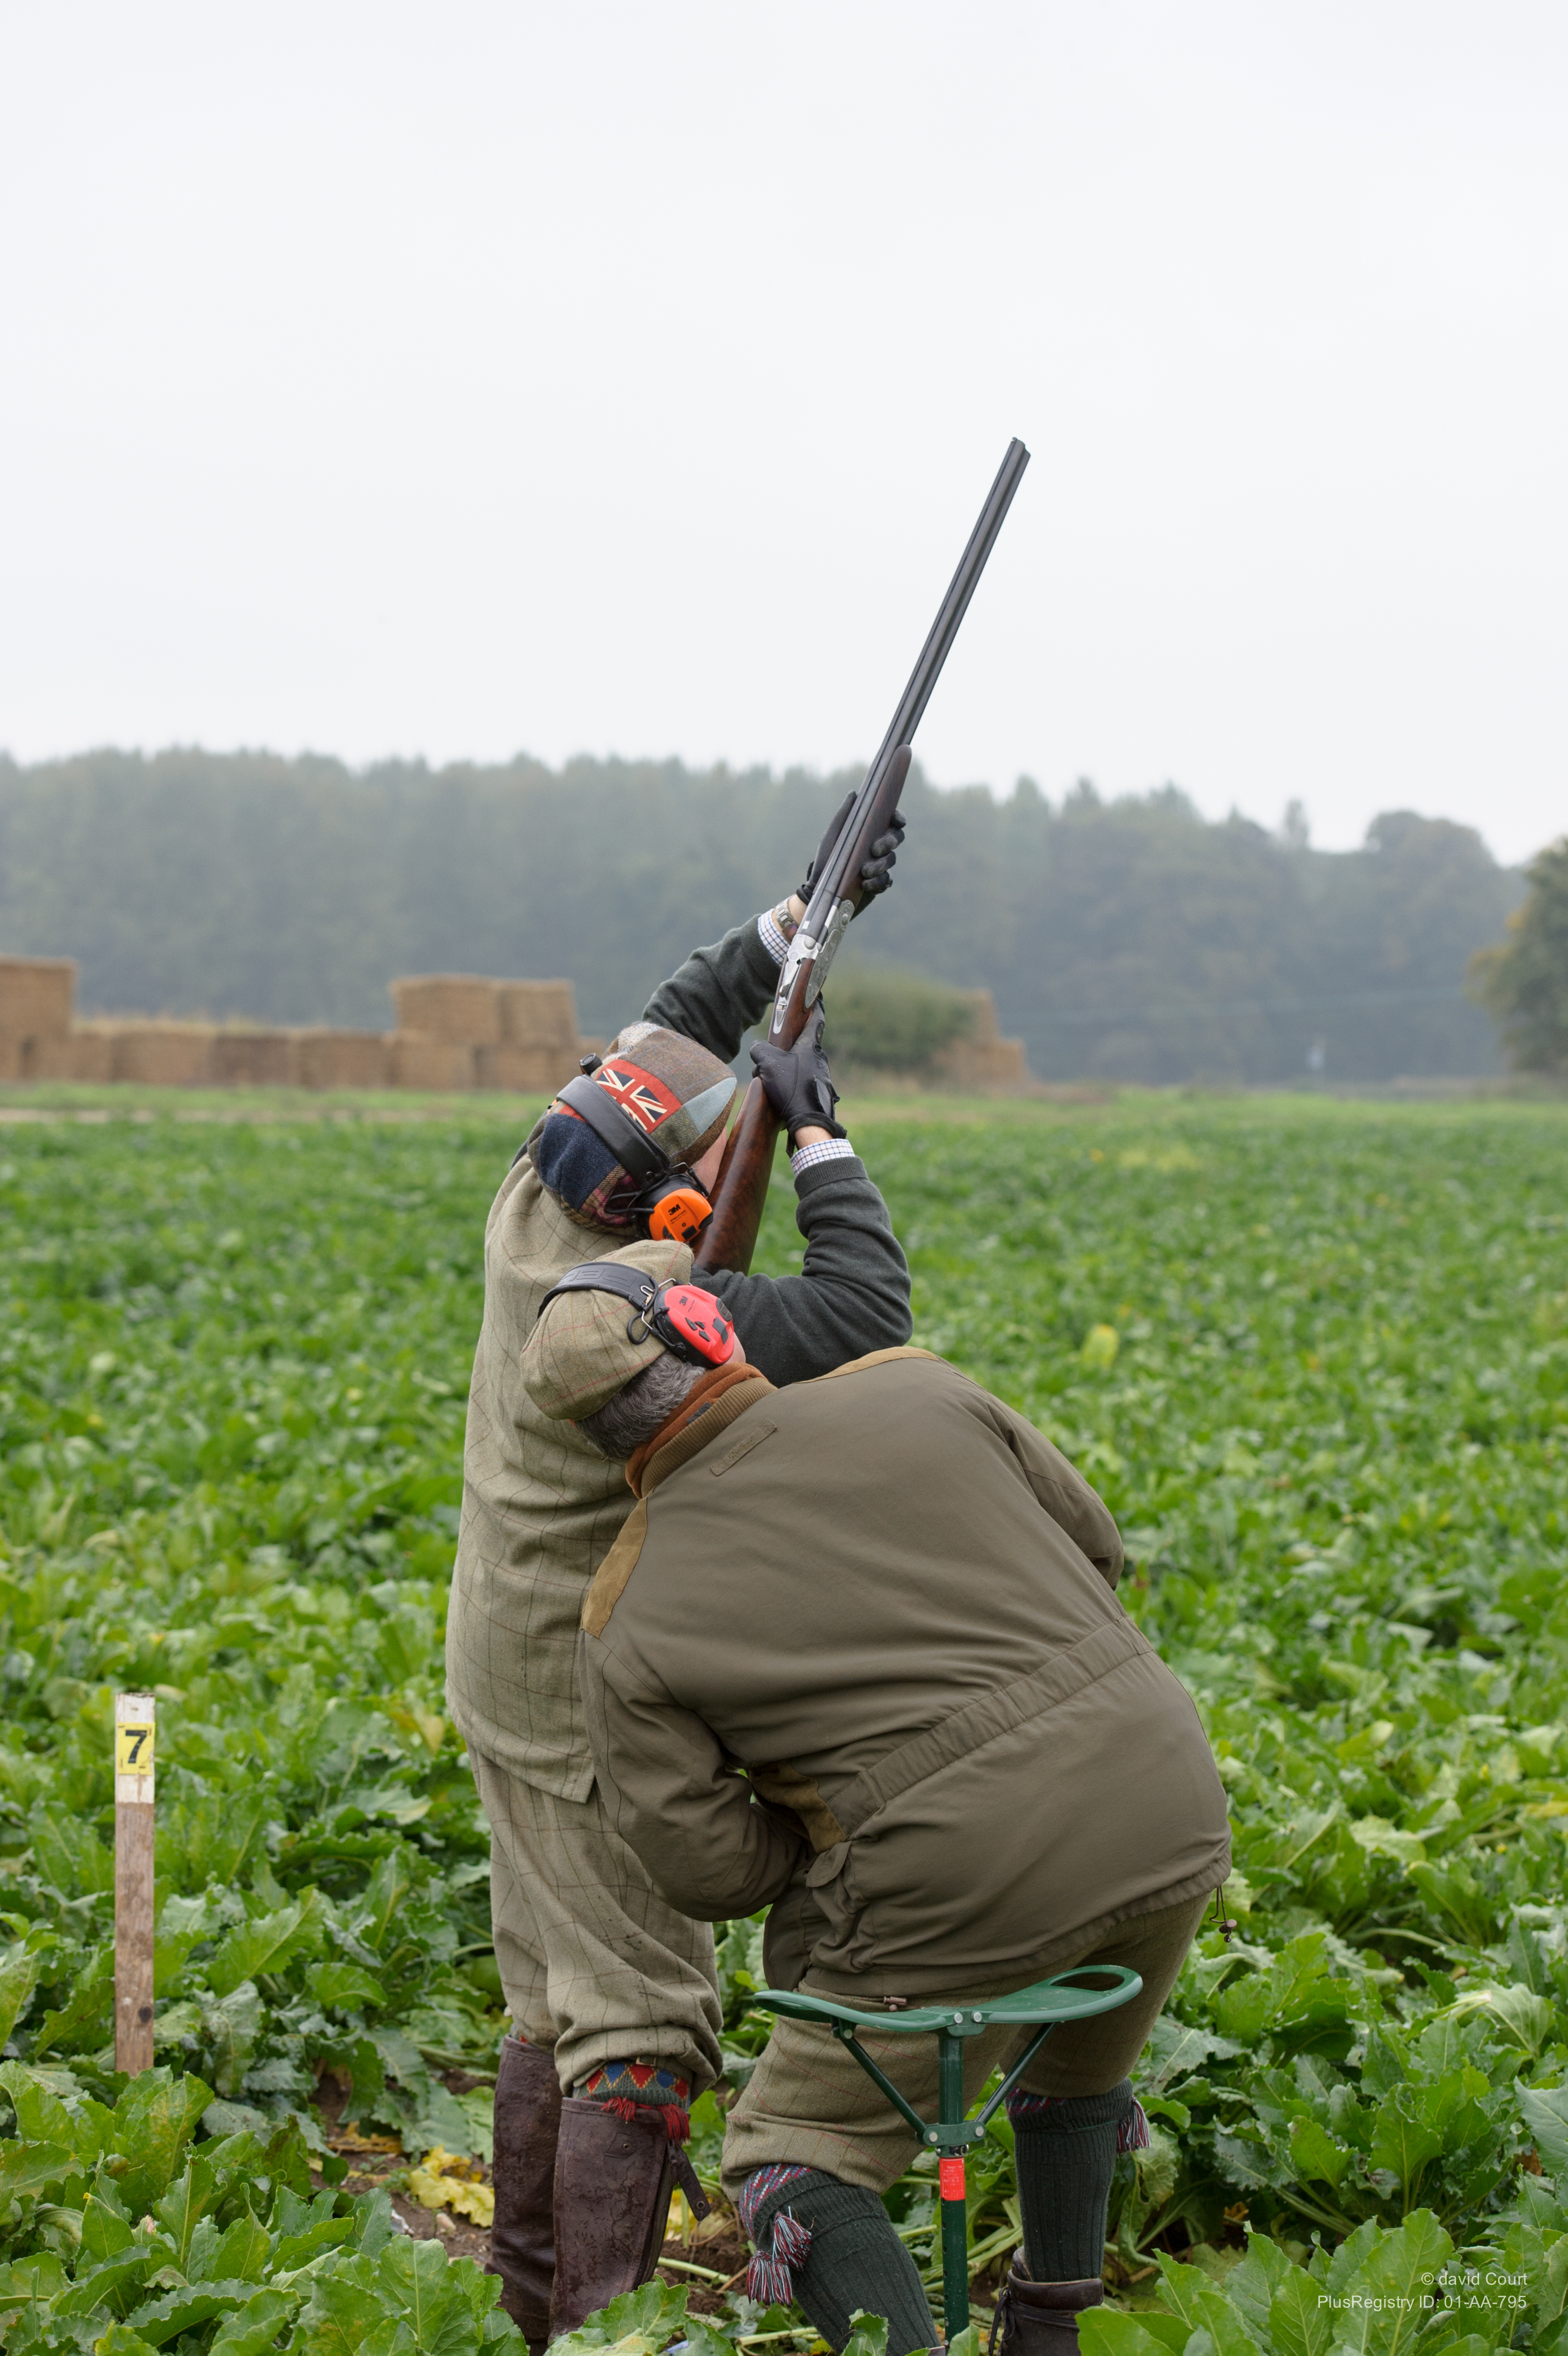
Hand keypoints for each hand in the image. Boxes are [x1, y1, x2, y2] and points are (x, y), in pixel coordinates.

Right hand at [749, 1009, 845, 1147]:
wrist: (810, 1121)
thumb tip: (758, 1048)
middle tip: (774, 1053)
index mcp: (810, 1045)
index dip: (815, 1006)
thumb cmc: (792, 1088)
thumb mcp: (768, 1063)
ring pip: (801, 1064)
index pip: (816, 1018)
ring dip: (788, 1068)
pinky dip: (793, 1083)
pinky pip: (803, 1080)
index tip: (817, 997)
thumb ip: (760, 1049)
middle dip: (788, 1047)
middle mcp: (819, 1058)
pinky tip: (782, 1095)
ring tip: (773, 1081)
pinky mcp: (820, 1090)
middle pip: (803, 1044)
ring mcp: (821, 1075)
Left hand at [797, 798, 906, 911]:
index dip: (899, 818)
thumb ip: (844, 815)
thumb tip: (854, 793)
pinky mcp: (878, 883)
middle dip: (889, 842)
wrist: (820, 888)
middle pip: (897, 839)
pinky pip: (887, 881)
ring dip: (879, 865)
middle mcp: (878, 847)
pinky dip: (877, 882)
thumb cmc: (826, 859)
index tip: (896, 820)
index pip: (892, 822)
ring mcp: (880, 866)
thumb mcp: (832, 836)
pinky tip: (865, 884)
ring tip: (864, 871)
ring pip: (891, 860)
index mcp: (870, 832)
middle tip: (874, 849)